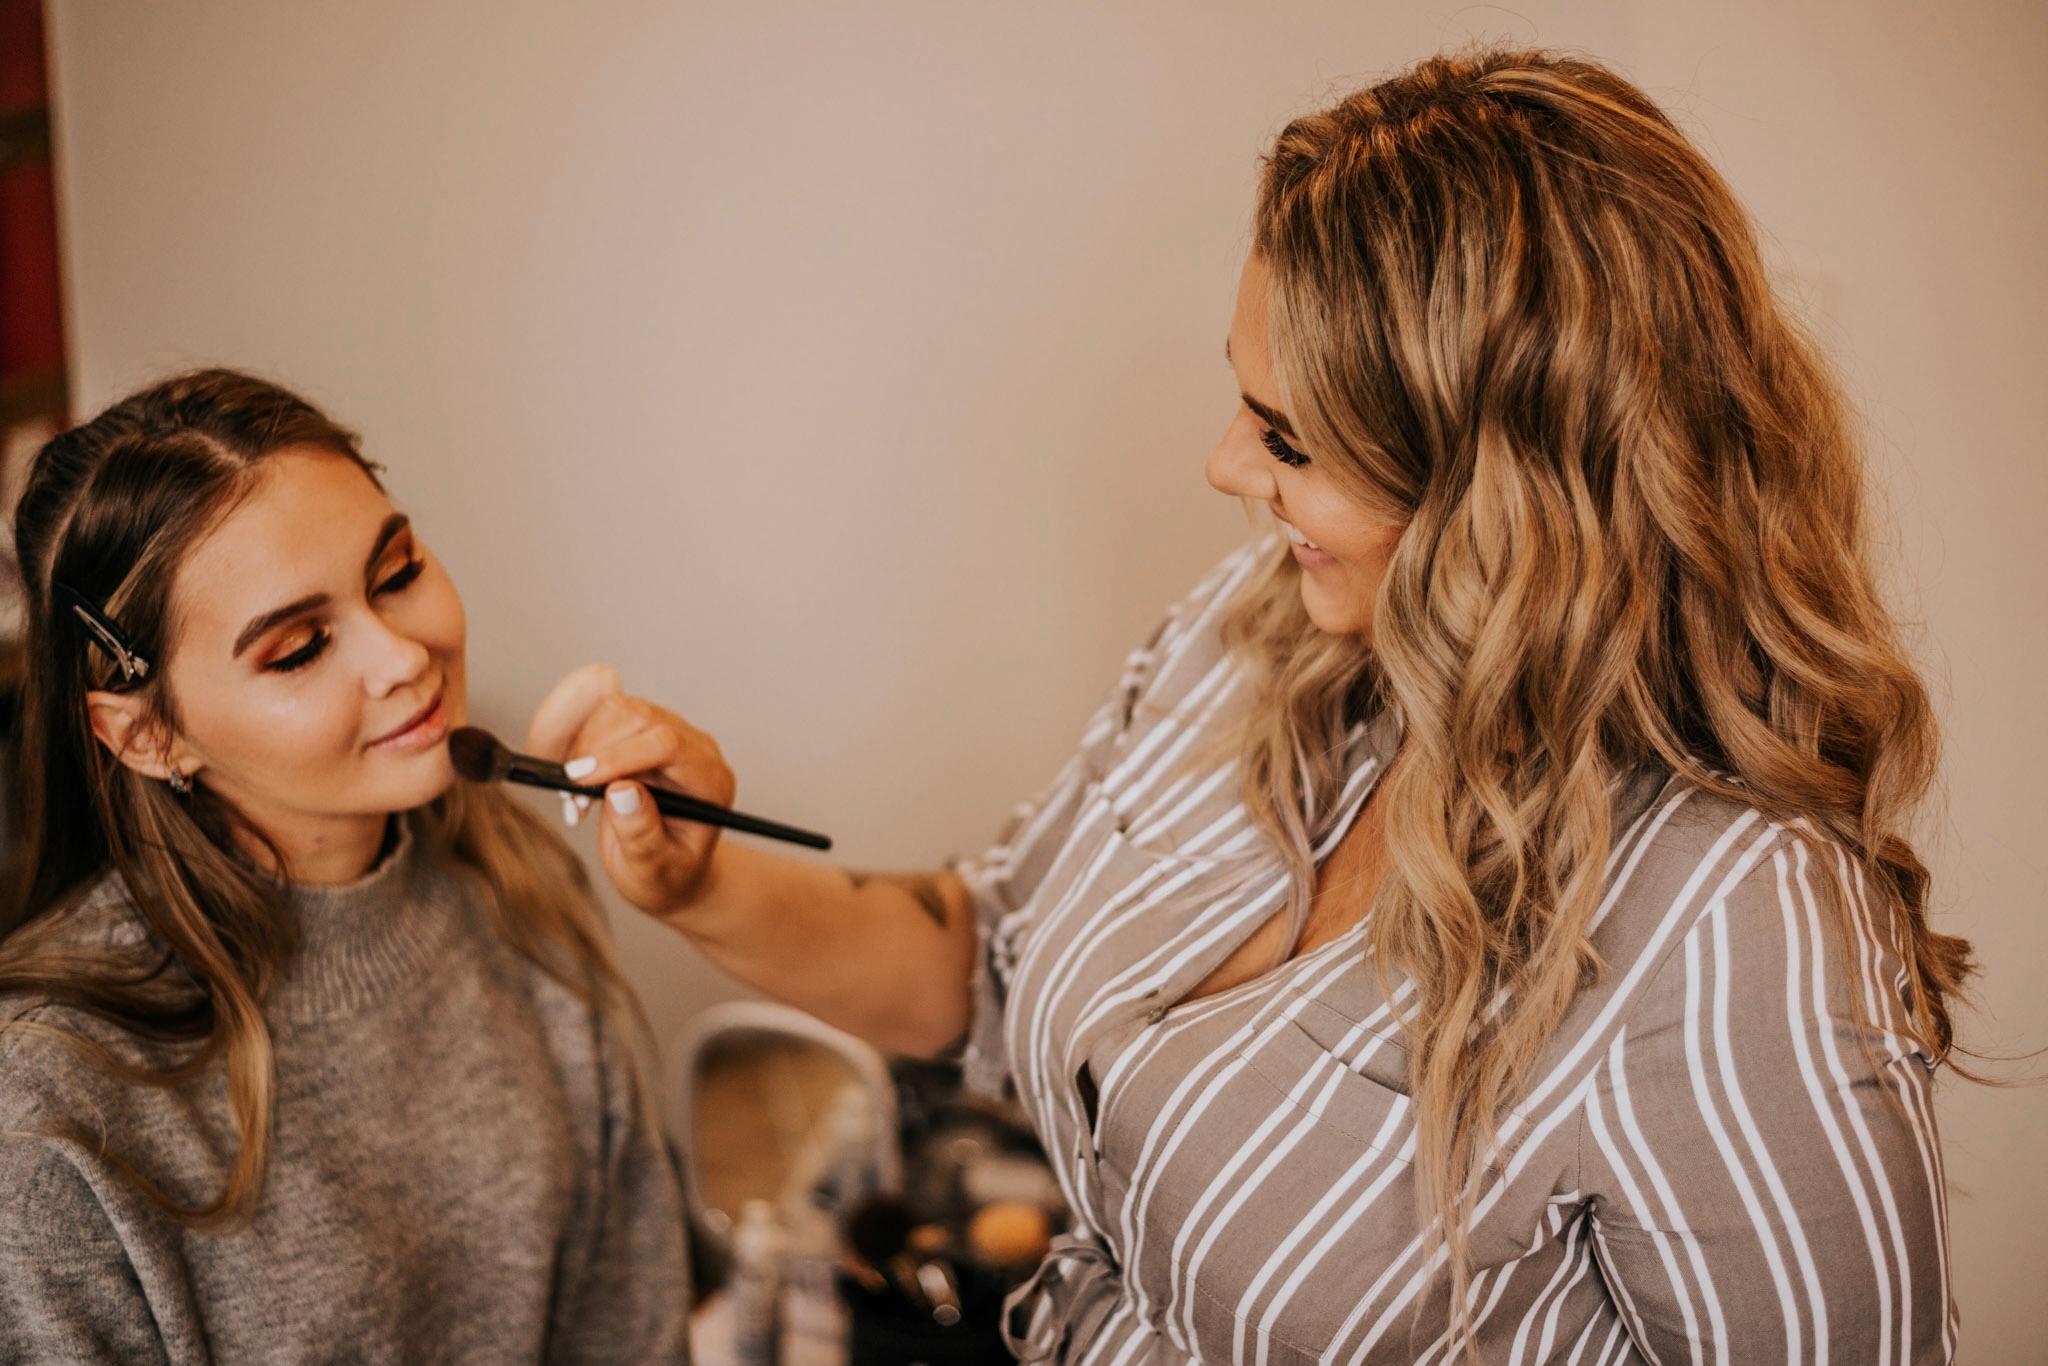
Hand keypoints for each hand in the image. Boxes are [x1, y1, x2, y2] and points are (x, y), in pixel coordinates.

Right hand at [525, 663, 737, 918]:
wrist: (669, 869)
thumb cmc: (666, 874)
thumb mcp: (654, 871)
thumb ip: (642, 835)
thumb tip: (621, 790)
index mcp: (709, 781)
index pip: (668, 744)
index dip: (619, 756)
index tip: (580, 781)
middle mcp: (694, 749)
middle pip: (639, 718)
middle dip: (594, 752)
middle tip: (574, 802)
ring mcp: (669, 733)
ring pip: (617, 710)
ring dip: (583, 747)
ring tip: (577, 799)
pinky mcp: (642, 730)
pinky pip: (603, 715)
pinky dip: (578, 742)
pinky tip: (577, 782)